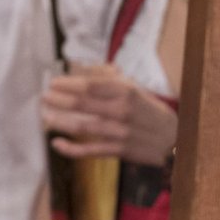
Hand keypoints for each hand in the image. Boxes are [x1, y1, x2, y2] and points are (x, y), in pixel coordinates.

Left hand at [42, 65, 176, 166]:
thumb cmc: (154, 114)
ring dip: (60, 121)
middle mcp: (122, 110)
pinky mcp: (119, 150)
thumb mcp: (139, 91)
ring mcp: (119, 132)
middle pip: (82, 104)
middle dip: (58, 100)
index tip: (54, 82)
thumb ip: (115, 80)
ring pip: (82, 126)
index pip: (91, 85)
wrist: (175, 141)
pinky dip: (71, 149)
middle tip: (44, 97)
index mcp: (126, 92)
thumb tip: (92, 69)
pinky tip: (57, 144)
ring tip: (45, 116)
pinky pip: (90, 150)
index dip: (68, 83)